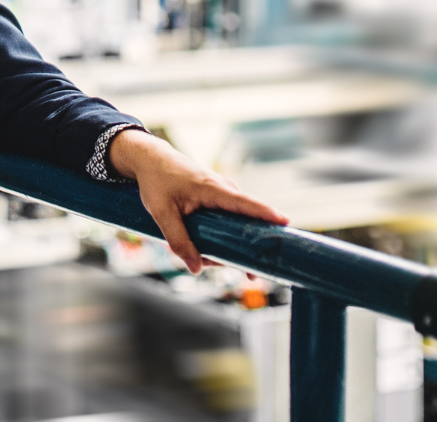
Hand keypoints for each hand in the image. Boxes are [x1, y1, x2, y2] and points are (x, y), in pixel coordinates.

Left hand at [106, 128, 286, 273]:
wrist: (151, 160)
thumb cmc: (157, 181)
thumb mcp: (162, 213)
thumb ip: (178, 240)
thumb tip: (196, 268)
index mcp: (214, 189)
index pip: (246, 203)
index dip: (266, 214)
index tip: (286, 224)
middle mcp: (225, 189)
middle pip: (247, 222)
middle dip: (250, 250)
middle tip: (250, 275)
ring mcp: (223, 194)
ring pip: (237, 225)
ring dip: (230, 247)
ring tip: (209, 261)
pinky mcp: (218, 199)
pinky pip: (230, 221)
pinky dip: (224, 238)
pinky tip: (209, 252)